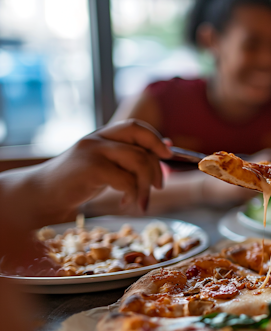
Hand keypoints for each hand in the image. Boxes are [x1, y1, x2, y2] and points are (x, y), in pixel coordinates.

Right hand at [15, 119, 171, 224]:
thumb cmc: (77, 182)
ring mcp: (93, 151)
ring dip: (146, 186)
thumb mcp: (106, 166)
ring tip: (141, 202)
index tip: (168, 156)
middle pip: (142, 142)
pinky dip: (132, 194)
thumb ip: (130, 157)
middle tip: (158, 188)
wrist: (42, 194)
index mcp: (104, 135)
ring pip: (138, 161)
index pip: (136, 127)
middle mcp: (98, 138)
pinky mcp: (89, 168)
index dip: (156, 139)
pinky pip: (126, 179)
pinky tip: (126, 203)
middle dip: (157, 167)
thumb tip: (167, 147)